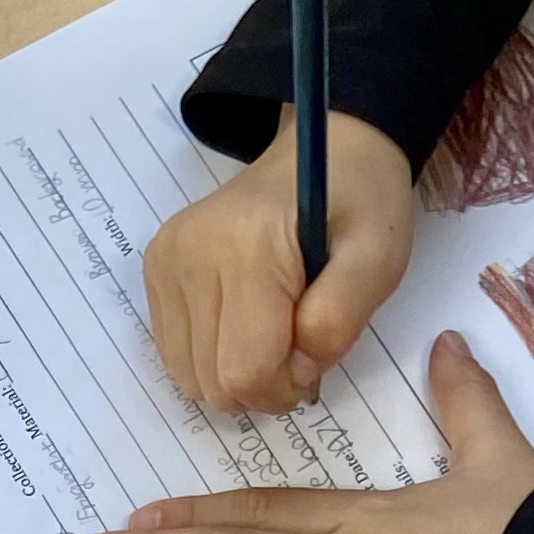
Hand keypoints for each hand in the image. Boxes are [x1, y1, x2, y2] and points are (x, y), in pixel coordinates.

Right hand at [141, 108, 417, 410]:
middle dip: (264, 383)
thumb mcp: (378, 259)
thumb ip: (341, 321)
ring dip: (237, 375)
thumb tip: (297, 369)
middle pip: (214, 382)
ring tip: (273, 331)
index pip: (245, 373)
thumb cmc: (359, 202)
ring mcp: (165, 263)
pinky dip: (214, 358)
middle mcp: (189, 255)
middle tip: (298, 343)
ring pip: (190, 377)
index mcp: (245, 248)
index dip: (287, 384)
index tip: (315, 351)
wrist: (324, 149)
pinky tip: (244, 324)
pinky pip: (176, 356)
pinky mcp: (155, 270)